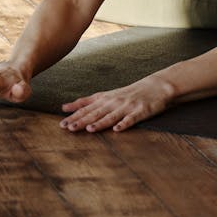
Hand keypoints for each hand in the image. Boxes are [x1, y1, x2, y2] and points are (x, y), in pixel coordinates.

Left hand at [59, 76, 173, 132]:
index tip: (61, 122)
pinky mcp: (140, 112)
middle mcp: (113, 102)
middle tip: (68, 128)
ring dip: (100, 123)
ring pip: (111, 116)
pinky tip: (117, 130)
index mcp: (104, 98)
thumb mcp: (106, 95)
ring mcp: (126, 107)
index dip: (73, 114)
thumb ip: (87, 102)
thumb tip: (65, 107)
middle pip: (95, 113)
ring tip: (89, 129)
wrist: (154, 87)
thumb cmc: (128, 93)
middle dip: (81, 120)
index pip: (86, 107)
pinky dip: (124, 124)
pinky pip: (131, 119)